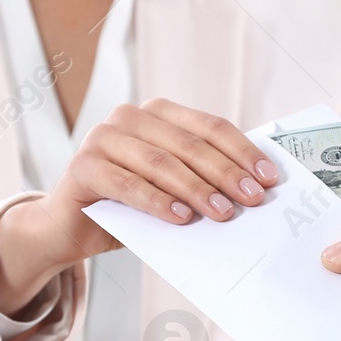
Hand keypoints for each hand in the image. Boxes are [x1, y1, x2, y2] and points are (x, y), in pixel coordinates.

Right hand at [0, 99, 278, 313]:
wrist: (70, 227)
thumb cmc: (130, 206)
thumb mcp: (172, 188)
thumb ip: (202, 178)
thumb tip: (255, 188)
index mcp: (158, 114)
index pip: (210, 127)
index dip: (242, 151)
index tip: (269, 178)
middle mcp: (129, 117)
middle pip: (189, 144)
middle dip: (226, 172)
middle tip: (253, 199)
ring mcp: (102, 138)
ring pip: (161, 163)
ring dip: (196, 189)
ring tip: (223, 213)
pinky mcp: (83, 166)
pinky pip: (128, 185)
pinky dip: (158, 202)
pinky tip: (181, 219)